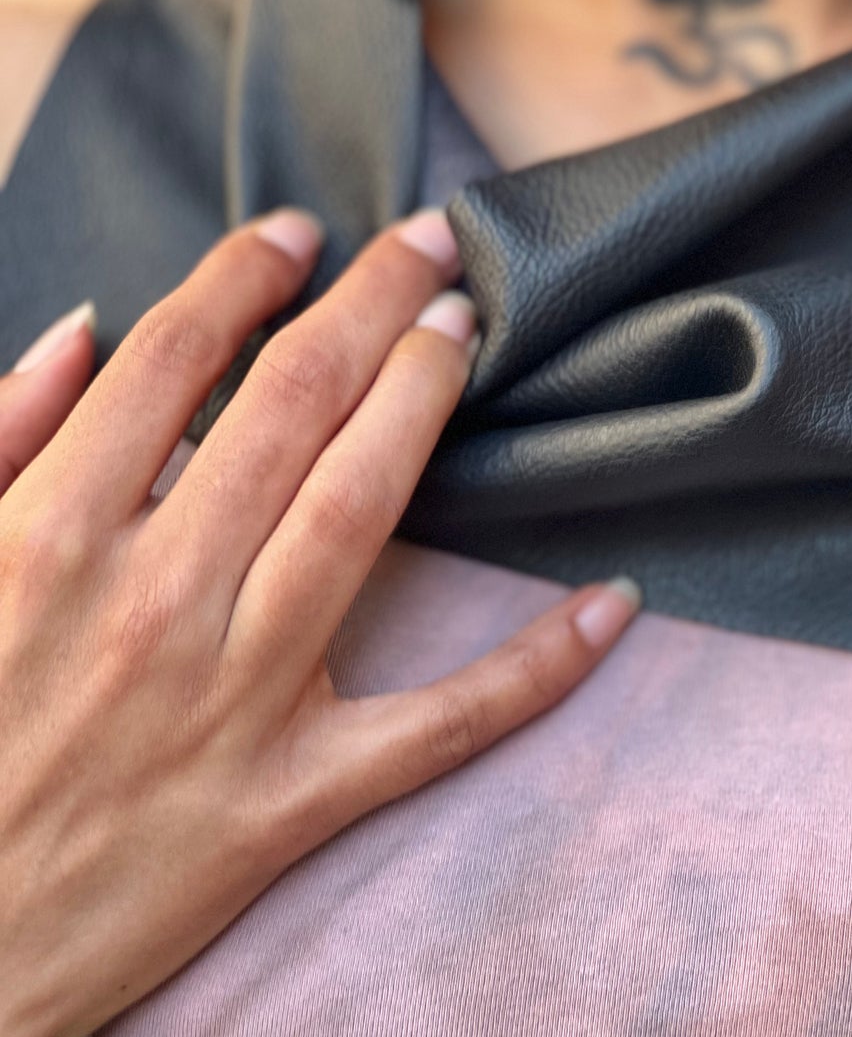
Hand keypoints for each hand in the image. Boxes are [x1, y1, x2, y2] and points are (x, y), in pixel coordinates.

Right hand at [0, 208, 639, 1036]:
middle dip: (369, 306)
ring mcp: (230, 704)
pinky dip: (534, 669)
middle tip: (432, 248)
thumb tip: (82, 331)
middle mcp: (152, 602)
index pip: (176, 358)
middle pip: (290, 407)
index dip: (248, 274)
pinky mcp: (286, 802)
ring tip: (464, 332)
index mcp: (51, 536)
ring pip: (357, 515)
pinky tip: (611, 605)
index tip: (298, 234)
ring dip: (423, 408)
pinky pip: (434, 728)